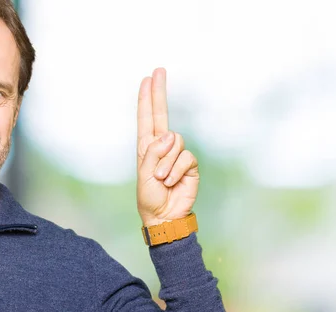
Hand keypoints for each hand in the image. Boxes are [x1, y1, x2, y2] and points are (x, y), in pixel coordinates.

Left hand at [137, 68, 198, 226]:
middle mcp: (162, 146)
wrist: (165, 216)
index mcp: (146, 147)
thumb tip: (170, 134)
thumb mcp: (144, 174)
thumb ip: (154, 153)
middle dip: (159, 92)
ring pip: (174, 142)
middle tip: (159, 71)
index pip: (146, 118)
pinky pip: (185, 158)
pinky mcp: (190, 164)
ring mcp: (177, 154)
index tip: (148, 79)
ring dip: (165, 163)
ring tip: (162, 179)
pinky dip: (176, 171)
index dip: (147, 98)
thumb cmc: (150, 197)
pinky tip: (172, 182)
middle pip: (162, 114)